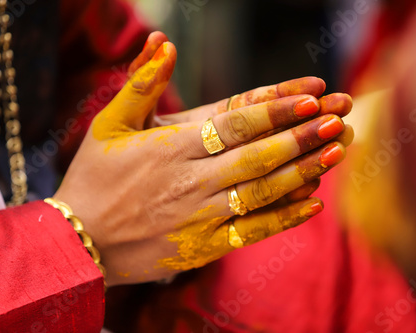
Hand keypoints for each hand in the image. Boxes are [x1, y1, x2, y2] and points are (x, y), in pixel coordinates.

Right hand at [54, 32, 353, 285]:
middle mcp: (192, 181)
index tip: (310, 98)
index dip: (275, 111)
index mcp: (172, 147)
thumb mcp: (107, 124)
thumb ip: (139, 83)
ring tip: (336, 155)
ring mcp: (200, 217)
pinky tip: (313, 205)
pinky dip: (284, 219)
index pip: (235, 124)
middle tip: (337, 121)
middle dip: (301, 138)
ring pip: (262, 192)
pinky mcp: (204, 247)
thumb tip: (164, 44)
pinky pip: (252, 232)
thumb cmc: (92, 179)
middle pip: (258, 156)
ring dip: (303, 173)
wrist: (78, 242)